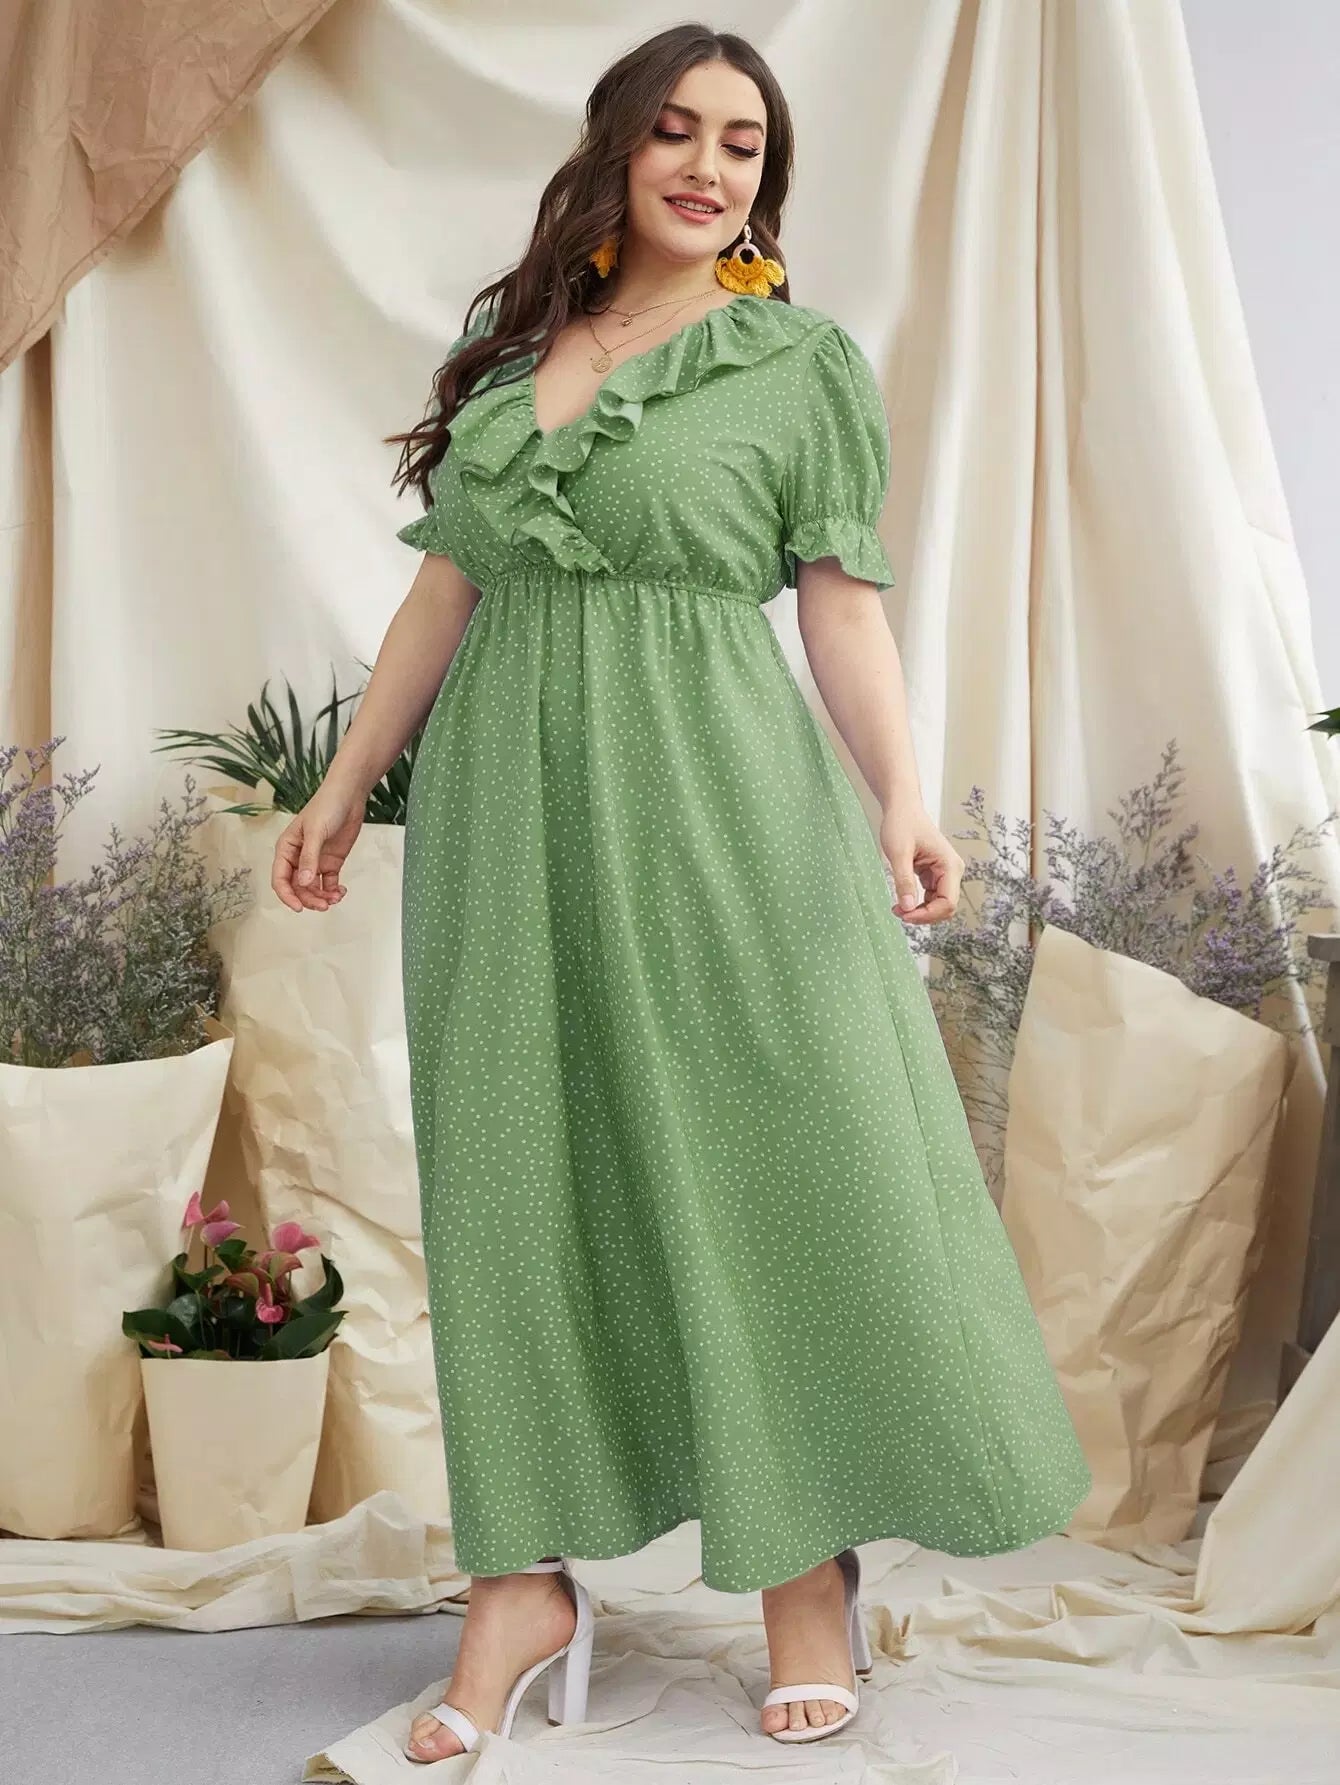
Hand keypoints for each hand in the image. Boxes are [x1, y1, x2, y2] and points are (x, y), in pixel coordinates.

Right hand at [271, 778, 366, 912]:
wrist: (349, 796)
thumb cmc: (326, 807)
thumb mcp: (316, 832)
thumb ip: (309, 858)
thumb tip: (303, 884)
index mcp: (286, 849)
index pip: (280, 879)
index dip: (287, 896)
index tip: (299, 908)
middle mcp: (298, 858)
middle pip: (297, 888)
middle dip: (309, 899)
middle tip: (324, 905)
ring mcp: (315, 861)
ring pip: (312, 888)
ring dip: (322, 897)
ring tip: (336, 898)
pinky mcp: (331, 862)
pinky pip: (328, 883)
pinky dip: (333, 891)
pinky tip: (341, 892)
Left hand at [878, 801, 963, 924]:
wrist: (902, 807)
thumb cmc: (901, 824)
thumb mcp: (899, 853)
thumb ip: (903, 881)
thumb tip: (907, 908)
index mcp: (950, 865)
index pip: (948, 903)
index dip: (928, 915)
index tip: (904, 914)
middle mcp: (952, 871)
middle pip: (945, 907)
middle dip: (923, 915)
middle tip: (898, 912)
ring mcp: (944, 873)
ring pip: (938, 905)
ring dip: (920, 912)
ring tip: (897, 908)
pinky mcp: (935, 874)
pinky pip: (931, 898)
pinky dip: (918, 904)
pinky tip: (902, 901)